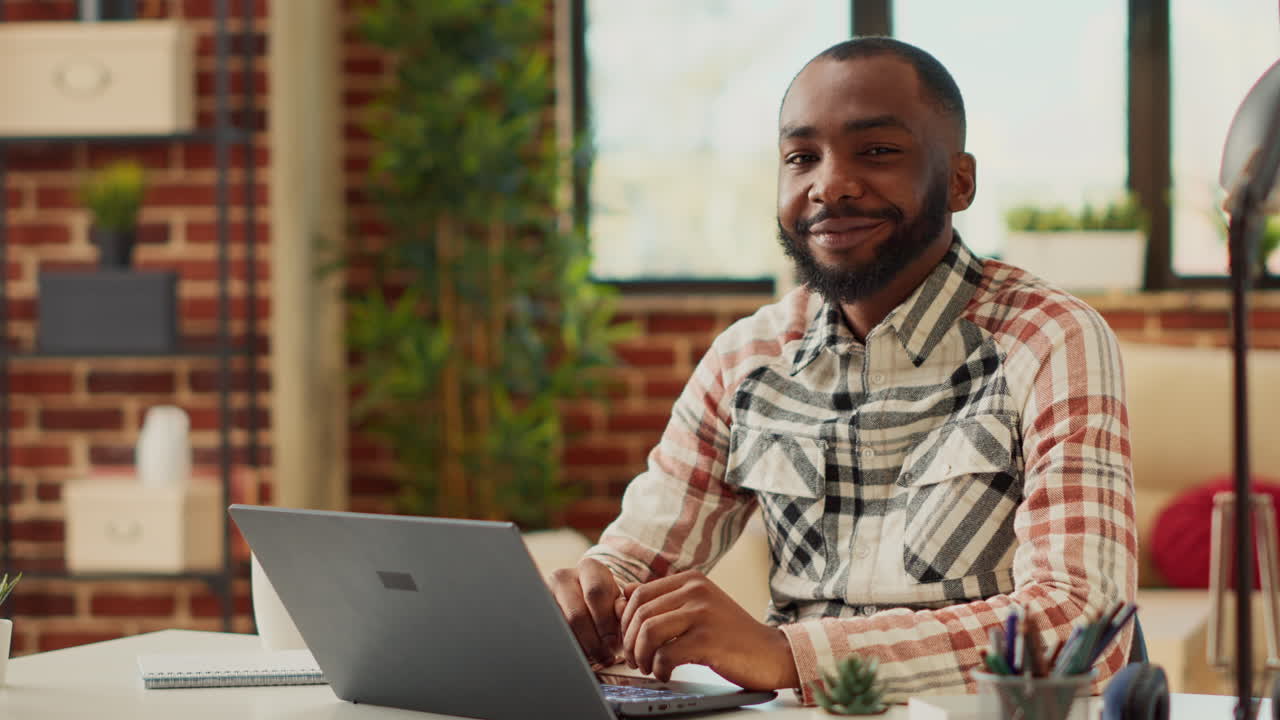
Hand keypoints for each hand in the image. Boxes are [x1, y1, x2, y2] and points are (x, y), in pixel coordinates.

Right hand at [548, 557, 623, 666]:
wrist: (580, 603)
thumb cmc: (604, 605)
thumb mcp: (615, 602)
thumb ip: (622, 607)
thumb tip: (620, 612)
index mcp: (589, 568)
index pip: (596, 593)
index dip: (606, 622)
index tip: (613, 643)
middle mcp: (564, 576)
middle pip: (577, 614)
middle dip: (593, 641)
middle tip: (603, 657)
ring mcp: (546, 593)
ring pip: (562, 628)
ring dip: (580, 648)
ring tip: (594, 658)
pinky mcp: (537, 611)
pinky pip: (552, 634)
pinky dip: (568, 649)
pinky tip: (579, 656)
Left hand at [619, 570, 799, 690]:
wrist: (772, 653)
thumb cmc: (732, 635)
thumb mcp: (699, 607)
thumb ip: (666, 600)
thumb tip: (623, 595)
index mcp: (692, 580)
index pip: (639, 594)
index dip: (626, 621)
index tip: (630, 640)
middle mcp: (696, 591)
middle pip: (640, 613)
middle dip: (630, 642)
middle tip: (635, 660)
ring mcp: (702, 614)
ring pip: (648, 632)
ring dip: (641, 656)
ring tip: (649, 668)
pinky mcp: (707, 640)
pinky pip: (665, 654)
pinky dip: (659, 669)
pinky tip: (666, 674)